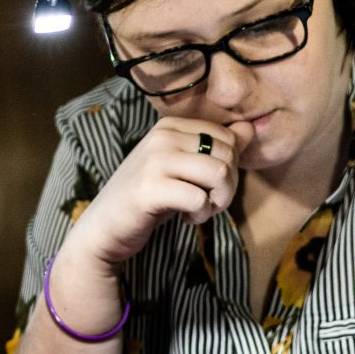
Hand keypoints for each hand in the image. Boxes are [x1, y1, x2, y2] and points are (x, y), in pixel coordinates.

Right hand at [63, 116, 248, 274]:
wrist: (104, 227)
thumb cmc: (148, 197)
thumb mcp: (182, 167)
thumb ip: (215, 147)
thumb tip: (249, 128)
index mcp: (169, 126)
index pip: (227, 137)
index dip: (229, 167)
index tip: (208, 185)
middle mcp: (161, 136)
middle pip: (227, 154)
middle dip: (227, 185)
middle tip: (208, 202)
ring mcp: (154, 161)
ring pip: (219, 173)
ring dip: (218, 200)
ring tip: (200, 209)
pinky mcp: (150, 189)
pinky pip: (200, 198)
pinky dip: (201, 214)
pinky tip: (185, 218)